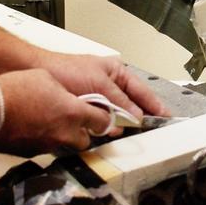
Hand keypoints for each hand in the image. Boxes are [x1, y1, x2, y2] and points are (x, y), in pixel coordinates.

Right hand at [0, 69, 117, 153]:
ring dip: (63, 137)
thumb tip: (65, 94)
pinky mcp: (31, 153)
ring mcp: (47, 145)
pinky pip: (44, 148)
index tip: (104, 117)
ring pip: (65, 145)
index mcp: (73, 112)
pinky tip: (32, 128)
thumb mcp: (45, 78)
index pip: (102, 122)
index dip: (105, 119)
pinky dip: (43, 140)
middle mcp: (64, 132)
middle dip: (84, 132)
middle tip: (76, 121)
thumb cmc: (13, 91)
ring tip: (51, 123)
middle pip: (86, 140)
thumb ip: (62, 90)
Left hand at [28, 50, 169, 120]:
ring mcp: (98, 98)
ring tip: (135, 134)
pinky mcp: (86, 109)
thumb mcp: (100, 83)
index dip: (154, 104)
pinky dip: (108, 126)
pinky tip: (113, 133)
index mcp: (117, 72)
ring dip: (123, 123)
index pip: (141, 90)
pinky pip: (102, 120)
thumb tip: (137, 116)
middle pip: (131, 104)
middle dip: (140, 116)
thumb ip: (120, 100)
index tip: (165, 116)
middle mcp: (109, 85)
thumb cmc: (68, 71)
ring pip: (117, 114)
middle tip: (154, 130)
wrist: (40, 74)